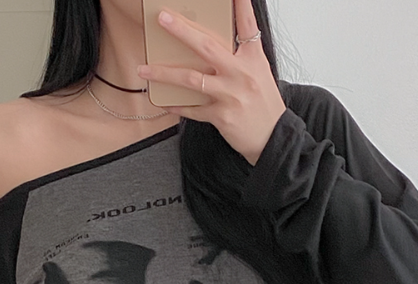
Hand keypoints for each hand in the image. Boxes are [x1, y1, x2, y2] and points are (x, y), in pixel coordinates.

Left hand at [136, 0, 287, 165]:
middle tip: (162, 19)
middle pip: (206, 47)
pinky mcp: (222, 116)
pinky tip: (166, 102)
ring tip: (144, 70)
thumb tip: (212, 45)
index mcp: (252, 59)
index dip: (241, 6)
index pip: (246, 26)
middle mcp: (241, 74)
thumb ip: (241, 56)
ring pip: (191, 79)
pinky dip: (179, 106)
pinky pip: (194, 109)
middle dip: (182, 31)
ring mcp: (230, 95)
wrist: (273, 137)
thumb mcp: (259, 73)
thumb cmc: (264, 104)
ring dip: (164, 73)